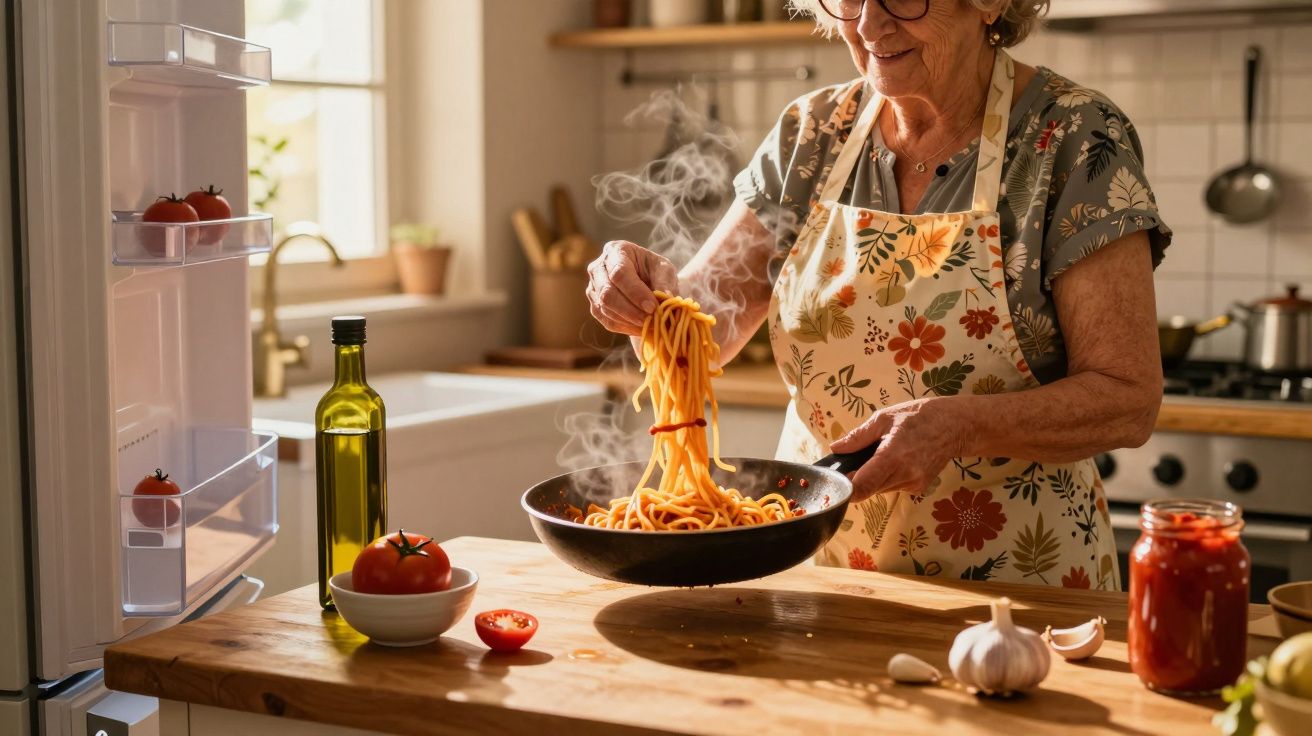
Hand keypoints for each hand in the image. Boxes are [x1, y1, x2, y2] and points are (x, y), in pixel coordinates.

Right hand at [585, 241, 679, 334]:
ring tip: (650, 326)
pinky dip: (625, 327)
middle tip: (652, 321)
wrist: (647, 282)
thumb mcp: (665, 270)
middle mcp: (598, 268)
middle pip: (607, 293)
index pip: (619, 273)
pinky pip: (607, 321)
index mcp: (615, 251)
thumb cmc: (655, 271)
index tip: (652, 307)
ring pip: (605, 309)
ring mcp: (593, 288)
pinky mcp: (595, 306)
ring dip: (629, 321)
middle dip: (631, 310)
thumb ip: (665, 282)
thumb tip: (666, 298)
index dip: (635, 292)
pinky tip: (641, 328)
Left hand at [828, 397, 973, 501]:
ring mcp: (913, 485)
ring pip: (879, 490)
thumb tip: (836, 449)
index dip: (845, 487)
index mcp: (892, 456)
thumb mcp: (883, 419)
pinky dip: (887, 478)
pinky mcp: (918, 489)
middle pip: (867, 490)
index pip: (862, 486)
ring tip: (883, 454)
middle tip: (859, 458)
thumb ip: (857, 437)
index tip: (836, 479)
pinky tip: (898, 461)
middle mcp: (904, 475)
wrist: (955, 426)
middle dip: (857, 477)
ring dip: (873, 477)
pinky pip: (892, 487)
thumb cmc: (918, 416)